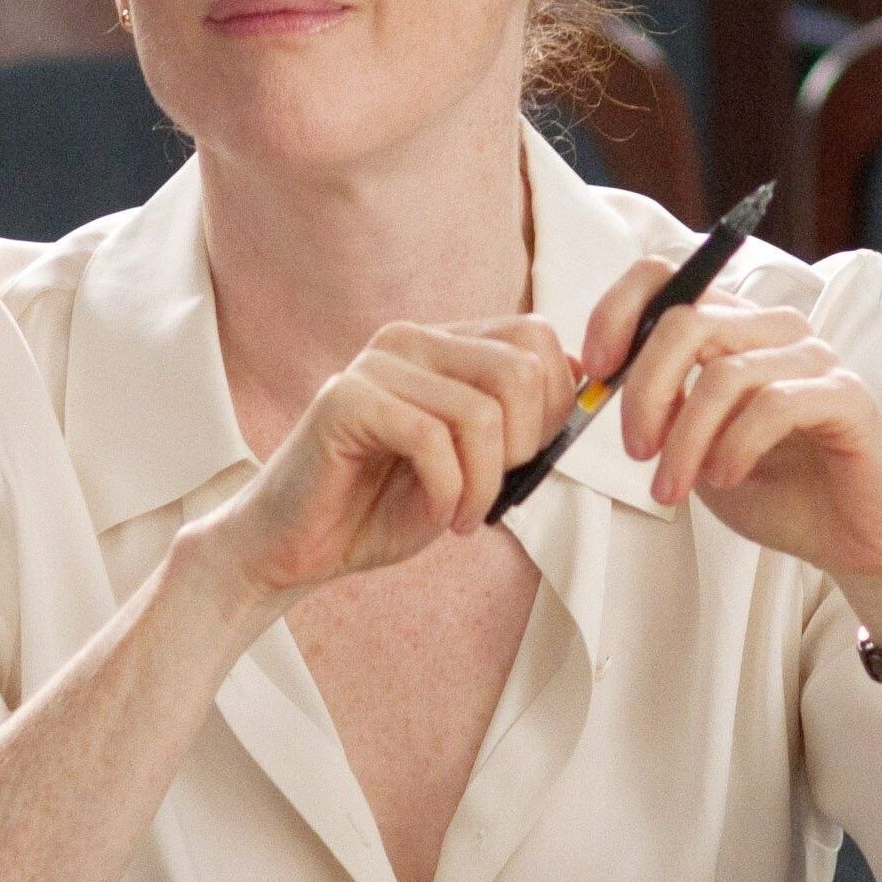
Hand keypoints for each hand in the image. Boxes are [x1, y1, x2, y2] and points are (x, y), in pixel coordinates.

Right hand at [197, 317, 575, 613]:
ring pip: (483, 412)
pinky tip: (436, 516)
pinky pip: (432, 440)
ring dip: (487, 483)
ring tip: (463, 515)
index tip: (527, 461)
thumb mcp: (472, 462)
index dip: (555, 404)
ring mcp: (373, 365)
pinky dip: (450, 493)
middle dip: (527, 447)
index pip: (536, 336)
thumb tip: (584, 383)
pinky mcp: (345, 401)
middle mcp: (408, 339)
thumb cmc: (380, 506)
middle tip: (493, 493)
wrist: (297, 545)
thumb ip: (517, 422)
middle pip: (520, 369)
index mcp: (440, 345)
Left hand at [587, 261, 881, 641]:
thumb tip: (588, 372)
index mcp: (730, 326)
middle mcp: (772, 328)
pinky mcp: (848, 395)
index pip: (663, 278)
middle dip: (645, 391)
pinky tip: (724, 478)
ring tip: (672, 486)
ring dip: (686, 438)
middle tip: (636, 451)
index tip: (595, 371)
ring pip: (724, 373)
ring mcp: (814, 356)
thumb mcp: (688, 442)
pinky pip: (774, 405)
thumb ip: (650, 402)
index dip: (616, 313)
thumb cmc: (769, 485)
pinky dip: (735, 446)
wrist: (853, 538)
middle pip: (685, 322)